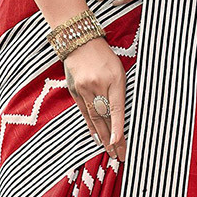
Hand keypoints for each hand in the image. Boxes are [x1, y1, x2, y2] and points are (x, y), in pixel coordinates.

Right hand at [63, 36, 125, 161]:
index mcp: (113, 79)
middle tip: (120, 156)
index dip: (118, 128)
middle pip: (105, 118)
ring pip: (94, 118)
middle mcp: (97, 85)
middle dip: (113, 139)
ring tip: (110, 151)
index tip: (120, 143)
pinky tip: (97, 138)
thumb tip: (121, 115)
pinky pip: (84, 113)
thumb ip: (119, 91)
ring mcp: (84, 89)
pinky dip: (91, 127)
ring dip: (103, 137)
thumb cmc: (104, 54)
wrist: (79, 40)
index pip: (116, 109)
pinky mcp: (75, 91)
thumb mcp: (119, 69)